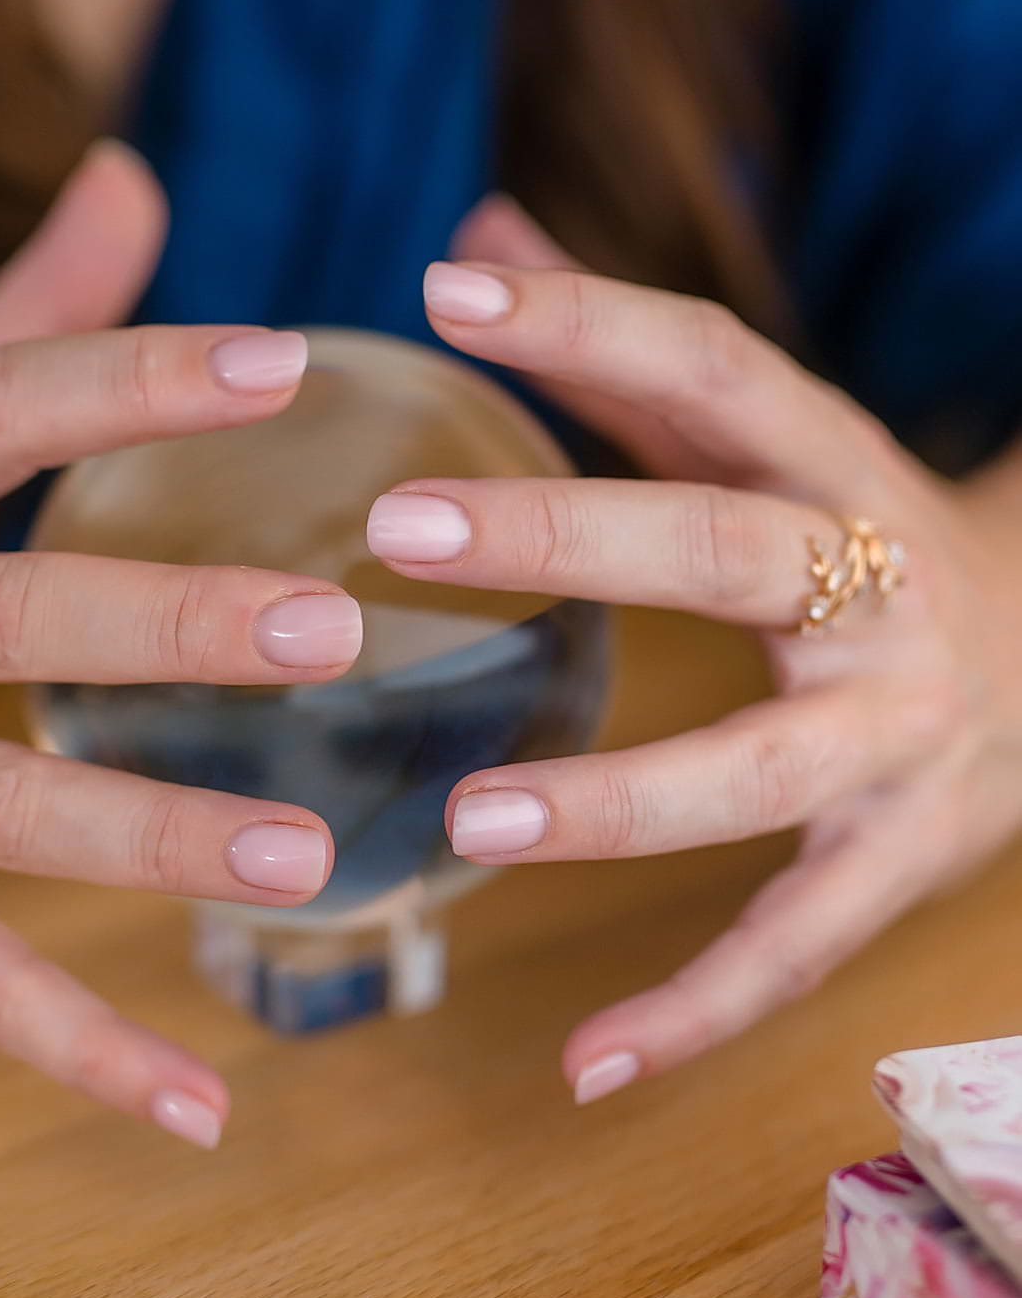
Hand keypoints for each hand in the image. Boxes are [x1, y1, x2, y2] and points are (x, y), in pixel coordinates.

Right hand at [0, 143, 362, 1147]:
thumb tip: (134, 175)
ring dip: (146, 839)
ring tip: (311, 856)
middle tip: (337, 624)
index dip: (132, 380)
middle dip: (167, 622)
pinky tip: (207, 1101)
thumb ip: (18, 319)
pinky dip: (77, 1050)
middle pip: (3, 613)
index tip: (289, 363)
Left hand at [367, 197, 1021, 1102]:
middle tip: (398, 526)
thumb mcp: (758, 437)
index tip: (448, 292)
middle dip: (573, 537)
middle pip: (730, 551)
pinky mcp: (899, 861)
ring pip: (759, 773)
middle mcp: (878, 592)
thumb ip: (617, 351)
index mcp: (835, 466)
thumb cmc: (853, 539)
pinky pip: (794, 948)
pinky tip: (581, 1066)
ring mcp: (897, 738)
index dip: (589, 325)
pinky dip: (694, 1012)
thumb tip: (477, 230)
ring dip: (620, 802)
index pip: (714, 367)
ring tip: (469, 820)